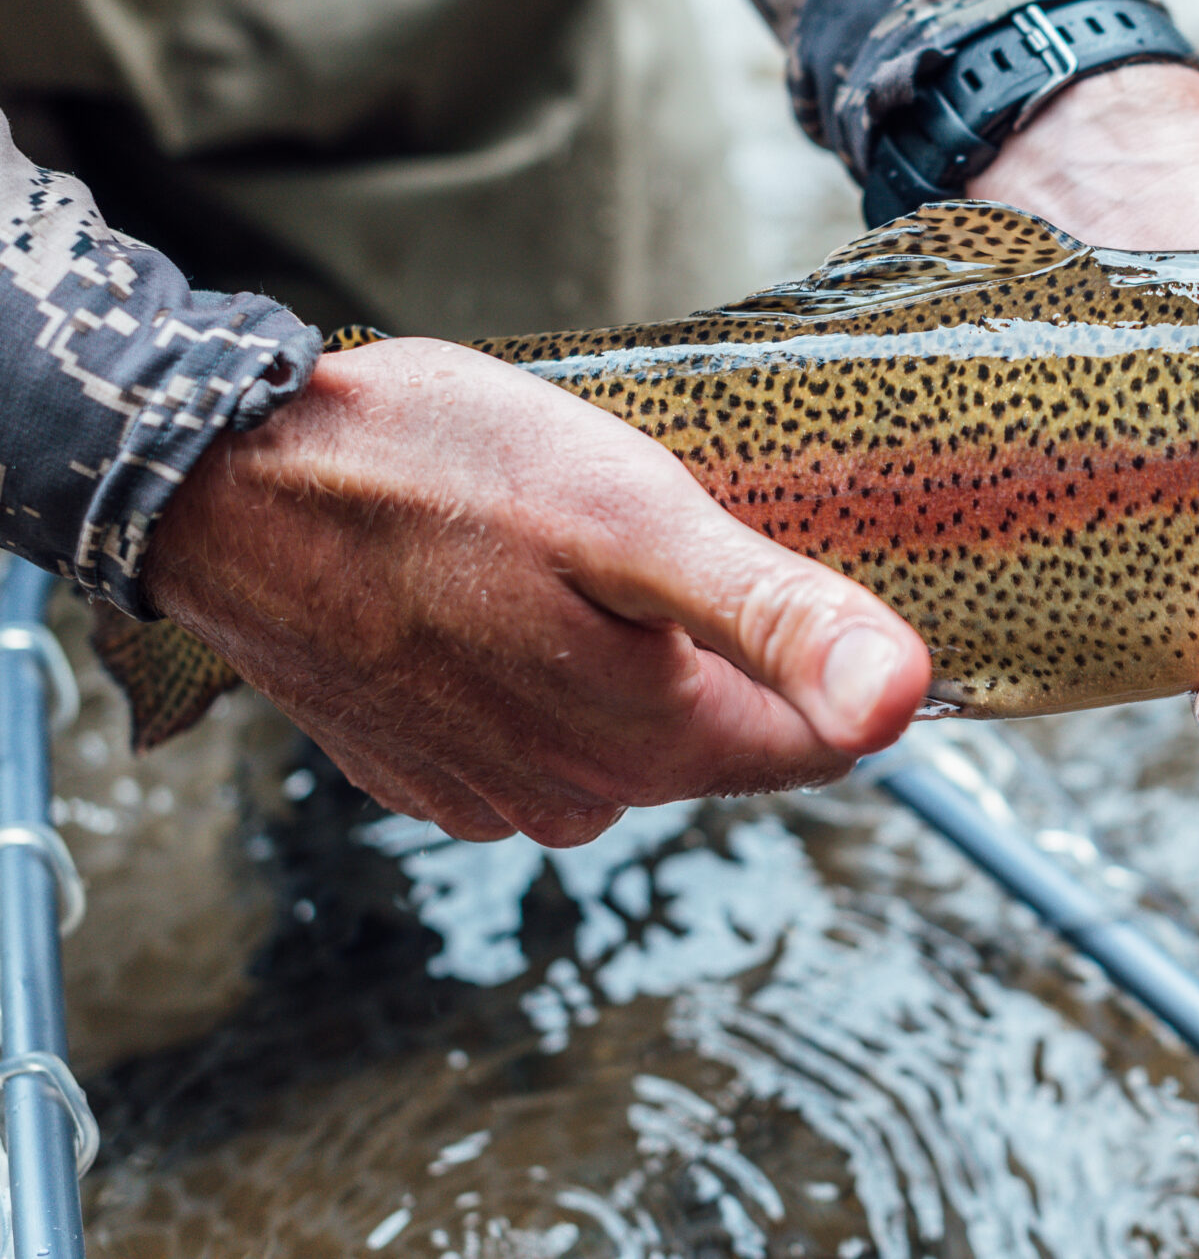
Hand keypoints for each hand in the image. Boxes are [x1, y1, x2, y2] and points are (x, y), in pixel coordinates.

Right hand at [144, 339, 930, 846]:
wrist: (218, 479)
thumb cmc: (429, 472)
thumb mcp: (633, 518)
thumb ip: (774, 617)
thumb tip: (908, 700)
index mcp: (652, 745)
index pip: (817, 744)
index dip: (832, 655)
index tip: (803, 563)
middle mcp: (575, 798)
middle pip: (720, 734)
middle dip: (718, 648)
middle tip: (667, 532)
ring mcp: (485, 791)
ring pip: (625, 733)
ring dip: (625, 655)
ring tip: (576, 554)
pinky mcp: (418, 764)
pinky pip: (531, 729)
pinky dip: (538, 665)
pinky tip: (503, 588)